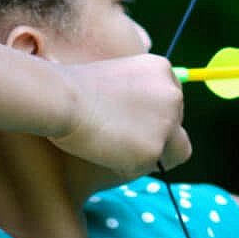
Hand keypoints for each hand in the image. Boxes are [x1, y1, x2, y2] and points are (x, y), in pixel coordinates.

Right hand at [49, 53, 191, 178]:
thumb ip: (134, 93)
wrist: (61, 98)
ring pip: (174, 151)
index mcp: (162, 70)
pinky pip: (152, 167)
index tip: (134, 122)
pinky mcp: (155, 150)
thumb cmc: (73, 87)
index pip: (174, 101)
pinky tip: (111, 158)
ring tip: (119, 152)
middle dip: (158, 136)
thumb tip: (142, 116)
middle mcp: (173, 95)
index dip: (155, 116)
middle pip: (177, 126)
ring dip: (152, 154)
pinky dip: (134, 166)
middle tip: (126, 141)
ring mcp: (167, 123)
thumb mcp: (113, 77)